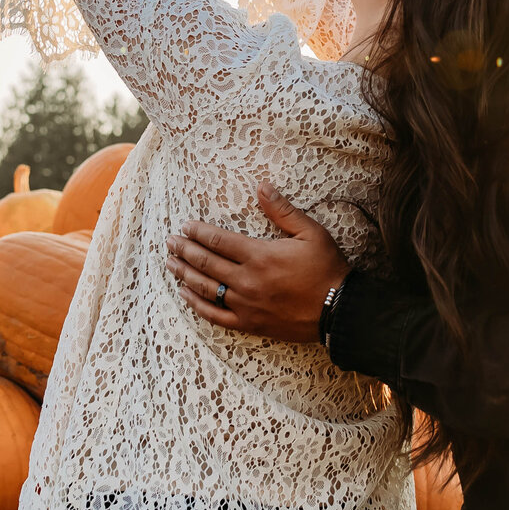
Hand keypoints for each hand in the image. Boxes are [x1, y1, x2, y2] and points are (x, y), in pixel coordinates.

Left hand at [165, 182, 349, 341]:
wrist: (338, 310)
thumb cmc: (326, 269)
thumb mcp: (311, 233)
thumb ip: (282, 210)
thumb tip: (262, 186)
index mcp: (259, 255)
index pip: (218, 241)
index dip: (199, 232)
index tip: (185, 226)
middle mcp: (246, 280)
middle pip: (206, 263)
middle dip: (185, 249)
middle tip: (170, 241)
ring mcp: (245, 304)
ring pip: (205, 288)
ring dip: (184, 274)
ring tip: (170, 263)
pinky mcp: (249, 323)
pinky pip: (215, 315)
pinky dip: (197, 305)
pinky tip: (185, 295)